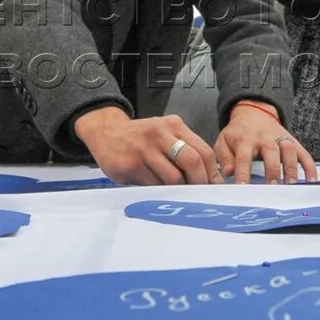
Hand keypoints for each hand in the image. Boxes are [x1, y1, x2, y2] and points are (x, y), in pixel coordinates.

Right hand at [74, 107, 219, 185]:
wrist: (106, 133)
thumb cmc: (140, 138)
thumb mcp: (165, 134)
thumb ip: (185, 150)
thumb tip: (209, 178)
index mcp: (174, 125)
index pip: (203, 151)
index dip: (212, 173)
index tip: (213, 186)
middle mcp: (160, 134)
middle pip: (192, 162)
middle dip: (199, 182)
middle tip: (197, 193)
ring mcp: (144, 149)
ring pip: (173, 178)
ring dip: (178, 189)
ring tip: (175, 191)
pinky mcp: (131, 164)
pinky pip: (153, 185)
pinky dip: (159, 191)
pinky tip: (155, 187)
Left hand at [215, 103, 317, 184]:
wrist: (253, 114)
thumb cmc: (238, 134)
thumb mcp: (223, 141)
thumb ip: (224, 157)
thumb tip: (228, 172)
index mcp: (245, 139)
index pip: (243, 157)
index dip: (243, 173)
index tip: (243, 188)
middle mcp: (264, 138)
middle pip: (270, 151)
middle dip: (272, 169)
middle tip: (272, 187)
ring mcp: (281, 139)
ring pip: (289, 150)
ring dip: (291, 167)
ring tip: (291, 185)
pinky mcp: (293, 142)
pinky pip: (304, 153)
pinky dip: (309, 167)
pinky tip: (310, 180)